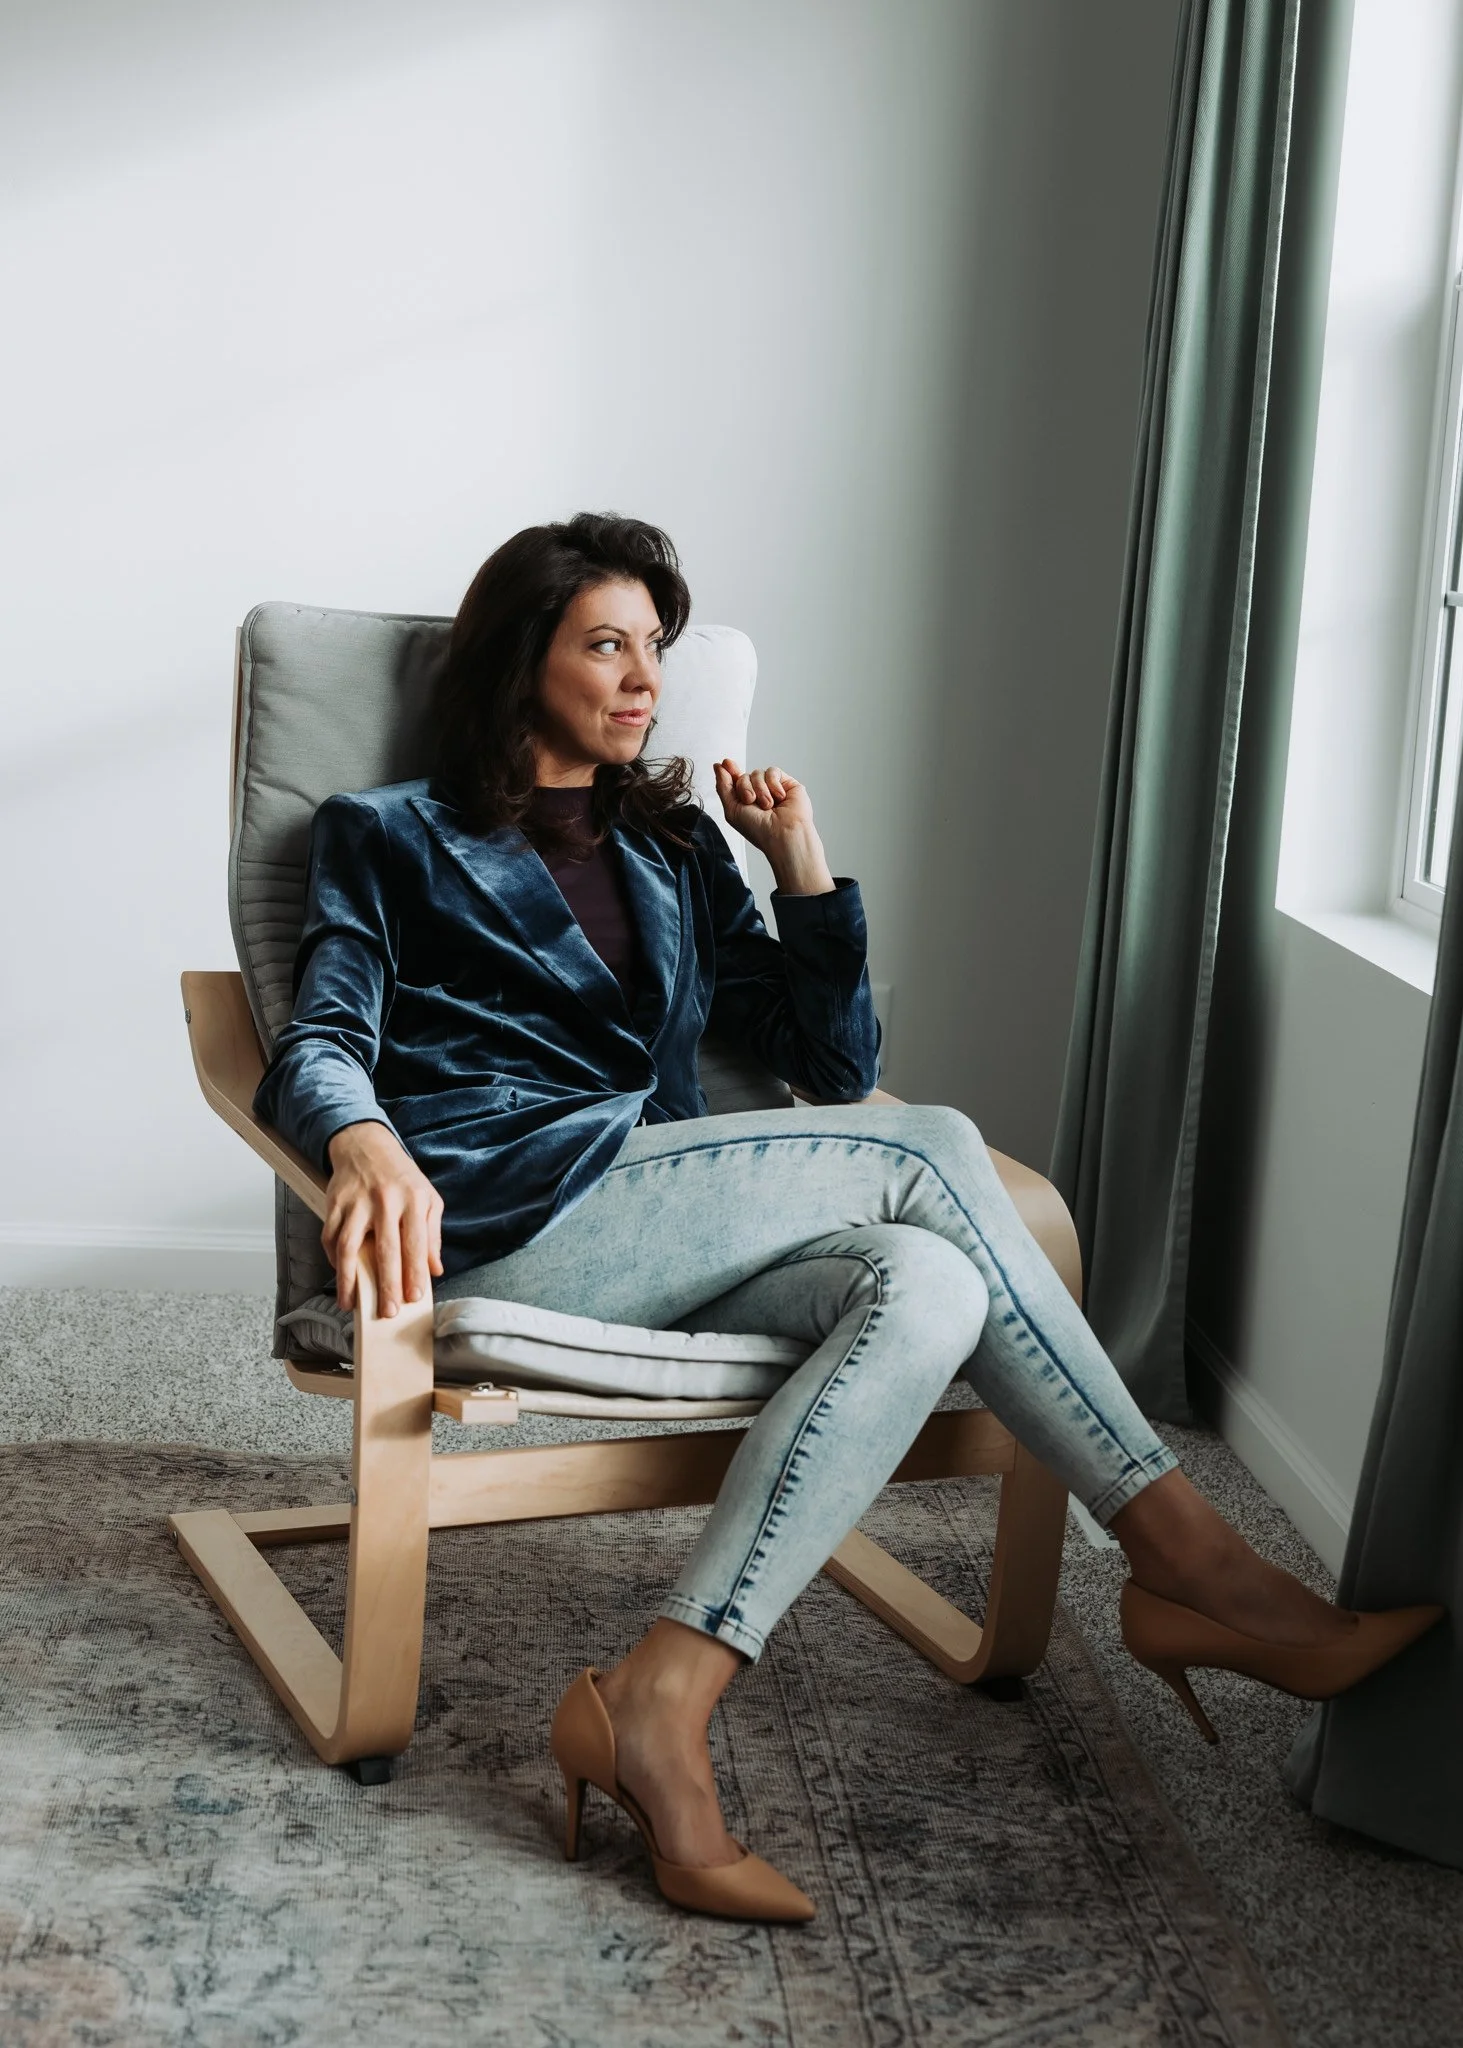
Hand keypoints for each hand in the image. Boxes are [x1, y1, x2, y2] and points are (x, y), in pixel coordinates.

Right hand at [324, 1121, 443, 1316]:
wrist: (366, 1146)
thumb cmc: (402, 1178)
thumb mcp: (427, 1198)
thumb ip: (432, 1234)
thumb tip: (435, 1270)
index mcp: (413, 1200)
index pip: (416, 1243)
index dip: (415, 1272)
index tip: (415, 1298)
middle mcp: (385, 1201)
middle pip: (385, 1249)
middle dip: (387, 1284)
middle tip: (388, 1312)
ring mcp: (356, 1202)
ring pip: (349, 1246)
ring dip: (349, 1279)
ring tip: (350, 1303)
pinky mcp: (334, 1203)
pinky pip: (330, 1237)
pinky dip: (333, 1260)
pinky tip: (340, 1276)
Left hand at [712, 760, 834, 894]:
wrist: (783, 834)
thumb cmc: (759, 830)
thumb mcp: (732, 810)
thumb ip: (723, 787)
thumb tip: (718, 766)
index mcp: (745, 801)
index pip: (735, 781)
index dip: (729, 771)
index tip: (724, 763)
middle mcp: (758, 794)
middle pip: (743, 776)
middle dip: (744, 788)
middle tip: (751, 801)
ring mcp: (773, 788)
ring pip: (757, 773)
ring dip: (760, 789)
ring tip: (767, 805)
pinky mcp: (787, 783)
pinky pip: (773, 771)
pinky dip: (773, 784)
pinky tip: (779, 798)